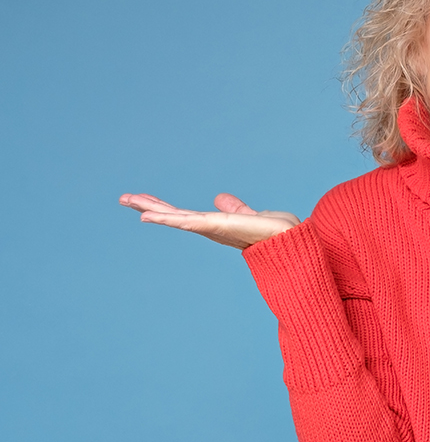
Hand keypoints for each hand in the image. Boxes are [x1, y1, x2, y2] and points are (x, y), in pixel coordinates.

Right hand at [119, 192, 300, 249]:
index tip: (145, 202)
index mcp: (217, 225)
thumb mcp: (252, 214)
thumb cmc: (278, 233)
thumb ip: (236, 208)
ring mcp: (212, 229)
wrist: (293, 243)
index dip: (165, 208)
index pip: (185, 215)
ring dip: (151, 208)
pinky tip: (147, 214)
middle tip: (123, 197)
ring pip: (175, 217)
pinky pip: (187, 220)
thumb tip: (221, 198)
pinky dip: (167, 217)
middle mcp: (211, 229)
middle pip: (174, 215)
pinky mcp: (217, 226)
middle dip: (150, 206)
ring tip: (127, 199)